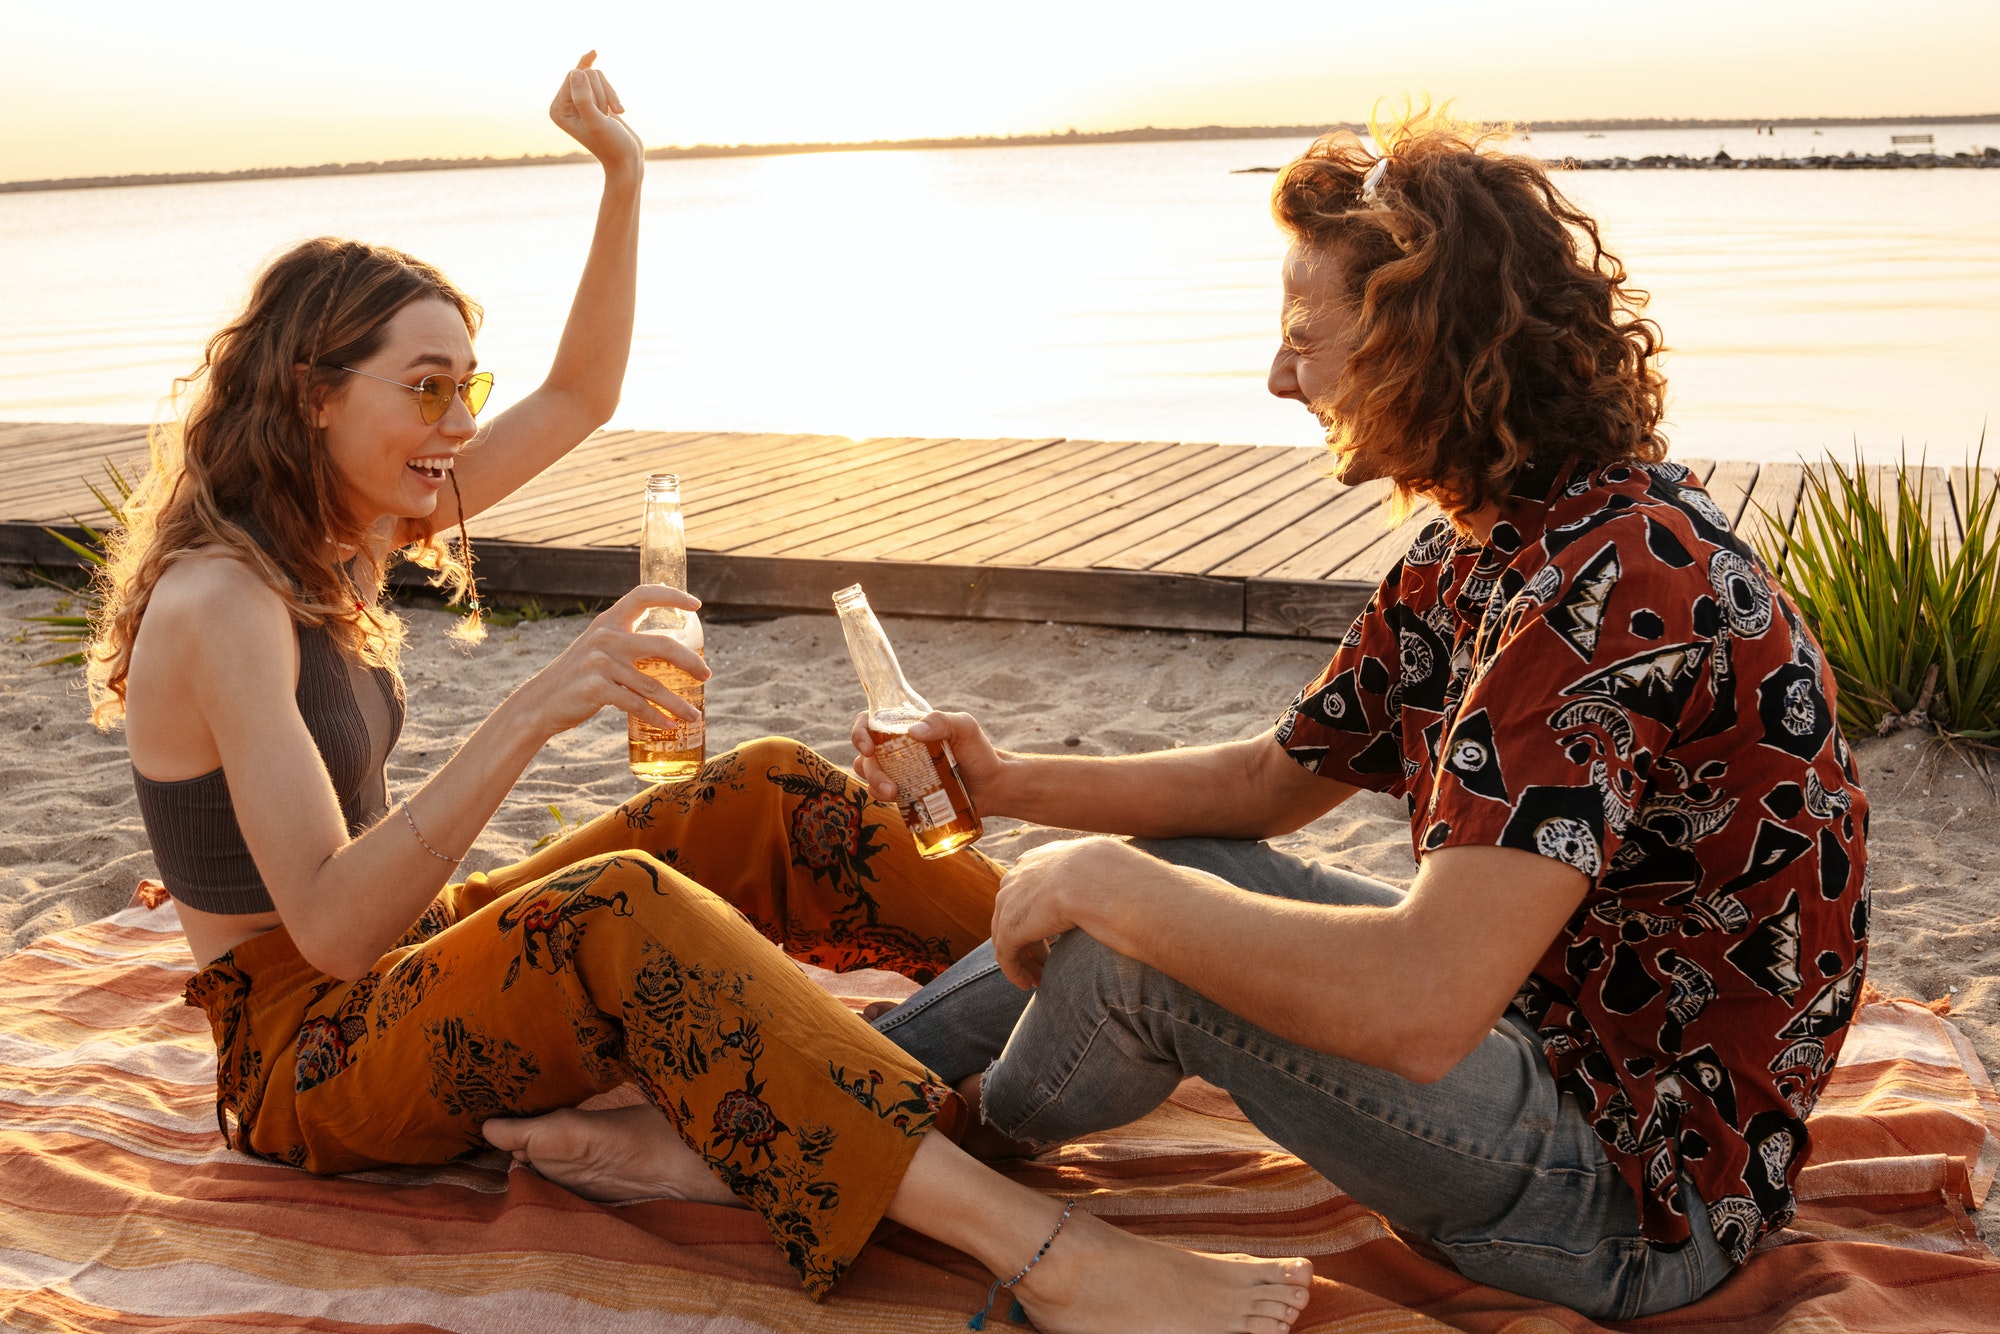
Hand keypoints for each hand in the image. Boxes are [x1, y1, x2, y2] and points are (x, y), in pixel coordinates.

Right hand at [514, 584, 706, 738]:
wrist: (540, 702)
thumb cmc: (577, 678)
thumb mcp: (598, 651)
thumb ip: (626, 645)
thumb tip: (672, 651)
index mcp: (608, 622)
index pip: (643, 596)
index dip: (672, 596)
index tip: (697, 606)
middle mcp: (606, 637)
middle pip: (663, 644)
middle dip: (690, 661)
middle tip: (706, 676)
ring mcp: (600, 662)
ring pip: (653, 684)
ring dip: (678, 703)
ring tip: (695, 716)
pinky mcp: (597, 688)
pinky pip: (636, 704)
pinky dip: (656, 717)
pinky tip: (669, 726)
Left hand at [550, 51, 643, 176]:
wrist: (627, 159)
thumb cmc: (611, 145)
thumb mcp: (597, 123)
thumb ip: (584, 99)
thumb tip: (576, 72)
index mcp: (558, 110)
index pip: (573, 76)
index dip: (593, 91)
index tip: (602, 114)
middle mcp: (564, 104)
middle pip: (584, 73)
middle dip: (601, 92)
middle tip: (606, 117)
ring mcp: (579, 101)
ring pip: (595, 74)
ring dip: (609, 94)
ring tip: (610, 116)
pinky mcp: (593, 99)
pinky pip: (601, 79)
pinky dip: (612, 93)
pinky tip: (618, 110)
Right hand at [852, 709, 1006, 807]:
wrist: (992, 786)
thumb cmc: (979, 752)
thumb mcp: (964, 728)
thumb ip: (942, 721)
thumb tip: (913, 732)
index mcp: (907, 728)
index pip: (872, 723)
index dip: (860, 732)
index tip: (867, 747)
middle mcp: (898, 749)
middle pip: (867, 756)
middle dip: (871, 771)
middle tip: (889, 786)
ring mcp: (901, 772)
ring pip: (870, 777)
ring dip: (874, 786)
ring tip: (894, 794)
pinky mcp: (907, 794)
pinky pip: (884, 796)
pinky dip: (884, 799)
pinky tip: (898, 802)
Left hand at [991, 837, 1128, 989]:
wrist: (1100, 877)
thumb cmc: (1114, 875)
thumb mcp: (1100, 871)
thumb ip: (1093, 881)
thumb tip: (1109, 892)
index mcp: (1040, 859)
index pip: (1028, 889)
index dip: (1037, 915)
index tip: (1051, 936)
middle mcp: (1019, 875)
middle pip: (1014, 912)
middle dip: (1027, 939)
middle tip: (1043, 963)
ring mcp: (1011, 899)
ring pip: (1008, 935)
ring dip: (1023, 959)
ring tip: (1037, 979)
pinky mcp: (1011, 925)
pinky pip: (1006, 953)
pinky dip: (1015, 971)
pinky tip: (1027, 984)